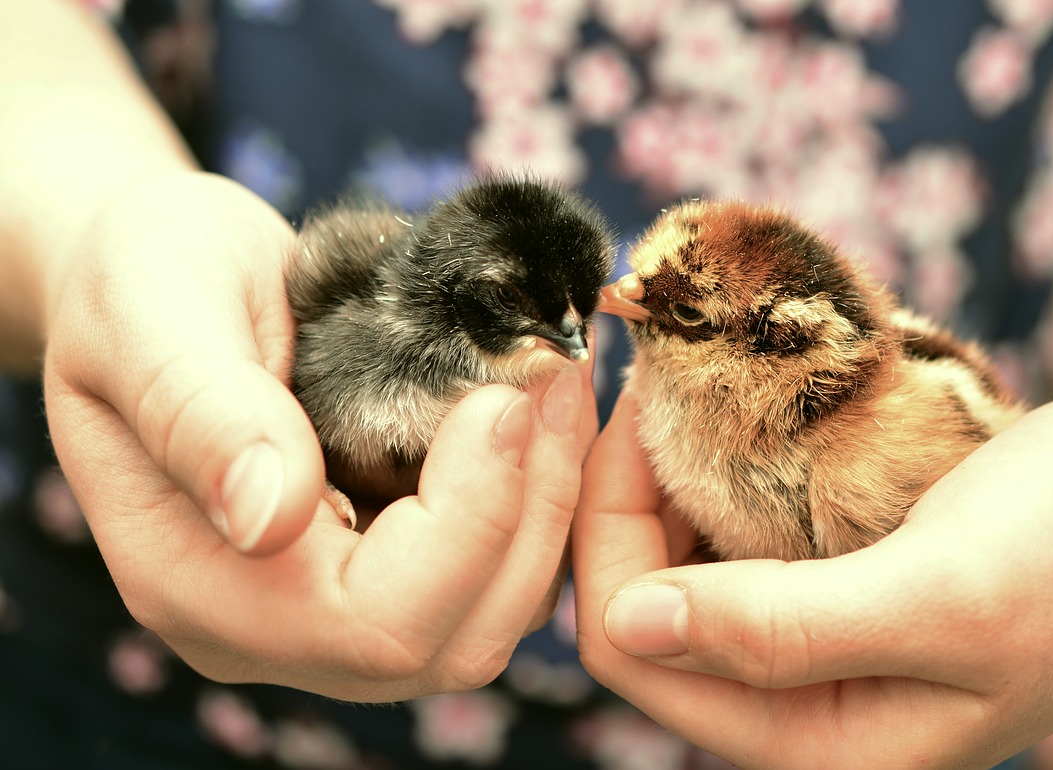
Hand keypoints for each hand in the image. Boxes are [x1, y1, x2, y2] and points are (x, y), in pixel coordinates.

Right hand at [44, 171, 594, 701]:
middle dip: (531, 507)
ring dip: (550, 499)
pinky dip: (540, 495)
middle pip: (455, 636)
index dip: (466, 524)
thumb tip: (272, 518)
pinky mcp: (389, 571)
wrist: (158, 278)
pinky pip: (499, 572)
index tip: (498, 399)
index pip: (374, 620)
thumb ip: (199, 409)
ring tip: (559, 380)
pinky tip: (542, 408)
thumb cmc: (140, 276)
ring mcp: (336, 609)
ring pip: (495, 612)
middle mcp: (272, 627)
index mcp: (196, 584)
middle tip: (557, 375)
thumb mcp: (149, 304)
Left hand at [574, 384, 1052, 768]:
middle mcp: (806, 693)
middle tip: (647, 383)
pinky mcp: (847, 567)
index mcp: (818, 735)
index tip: (623, 414)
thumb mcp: (942, 598)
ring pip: (690, 552)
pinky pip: (747, 520)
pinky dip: (727, 460)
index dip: (604, 532)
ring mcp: (824, 627)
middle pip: (647, 597)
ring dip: (673, 467)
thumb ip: (780, 631)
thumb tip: (624, 628)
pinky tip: (734, 405)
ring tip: (681, 382)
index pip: (633, 647)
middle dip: (626, 492)